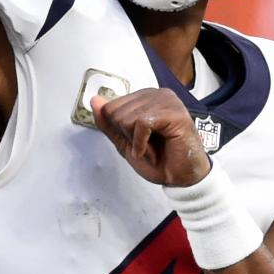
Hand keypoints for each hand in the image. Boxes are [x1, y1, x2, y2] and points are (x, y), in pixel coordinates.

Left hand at [91, 87, 210, 186]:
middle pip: (116, 112)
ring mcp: (167, 101)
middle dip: (127, 136)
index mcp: (145, 97)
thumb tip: (94, 101)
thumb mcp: (125, 142)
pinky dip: (142, 144)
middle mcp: (157, 94)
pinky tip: (153, 151)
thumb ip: (108, 122)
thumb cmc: (159, 160)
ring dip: (137, 143)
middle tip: (148, 146)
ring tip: (153, 148)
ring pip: (127, 118)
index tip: (138, 141)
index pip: (111, 107)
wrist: (180, 179)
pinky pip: (141, 124)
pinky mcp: (174, 113)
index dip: (120, 131)